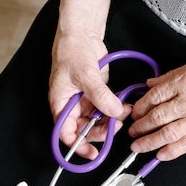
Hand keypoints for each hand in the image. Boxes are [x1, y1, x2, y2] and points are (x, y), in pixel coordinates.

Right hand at [49, 32, 129, 159]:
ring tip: (124, 113)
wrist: (80, 33)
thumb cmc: (71, 51)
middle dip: (101, 131)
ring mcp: (84, 100)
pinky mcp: (96, 93)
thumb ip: (101, 96)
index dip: (79, 145)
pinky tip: (124, 106)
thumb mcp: (85, 75)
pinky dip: (115, 109)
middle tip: (116, 127)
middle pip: (84, 129)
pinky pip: (105, 107)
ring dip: (111, 120)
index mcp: (60, 104)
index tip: (93, 153)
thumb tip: (114, 113)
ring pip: (97, 120)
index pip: (66, 133)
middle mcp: (71, 105)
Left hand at [129, 56, 185, 160]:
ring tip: (138, 146)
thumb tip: (151, 83)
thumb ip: (172, 76)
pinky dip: (170, 152)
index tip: (134, 113)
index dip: (140, 107)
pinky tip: (160, 155)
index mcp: (185, 82)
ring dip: (148, 142)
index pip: (154, 97)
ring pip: (166, 133)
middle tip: (132, 131)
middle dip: (140, 126)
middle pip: (156, 117)